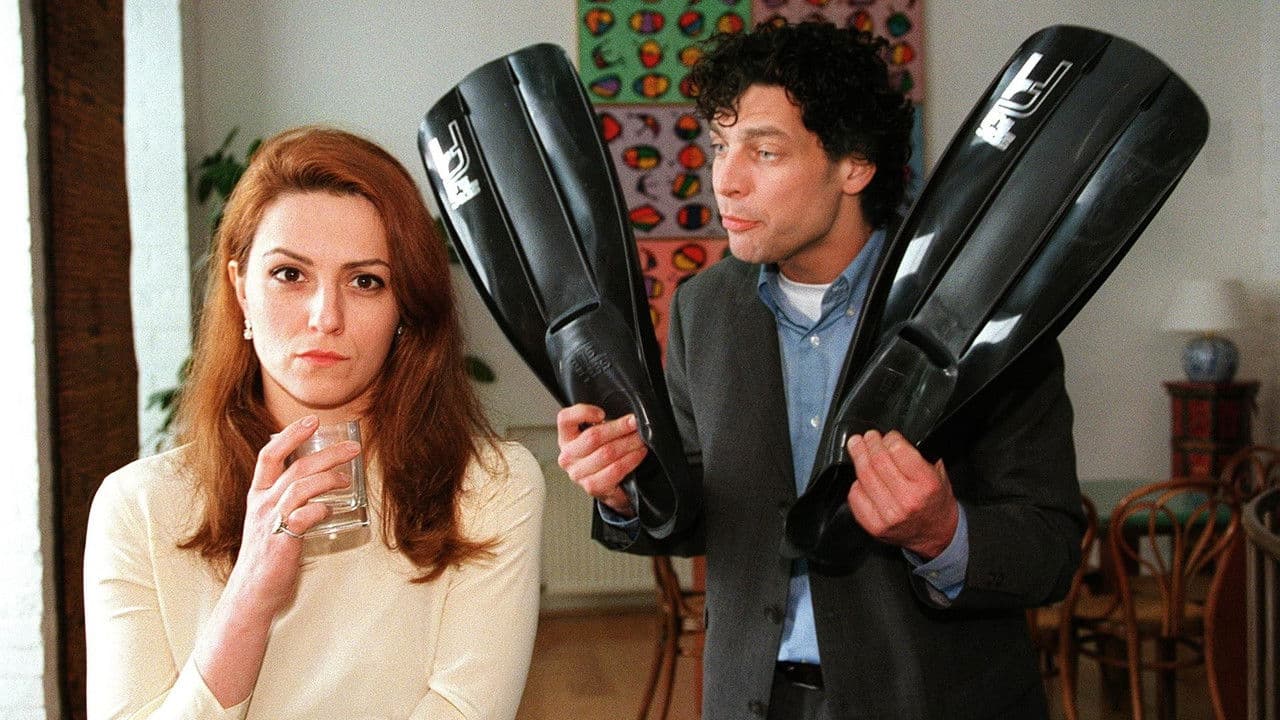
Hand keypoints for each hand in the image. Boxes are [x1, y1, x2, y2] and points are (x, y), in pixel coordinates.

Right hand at [224, 415, 356, 620]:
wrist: (251, 592)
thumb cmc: (266, 555)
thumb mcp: (270, 520)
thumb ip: (288, 500)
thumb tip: (319, 482)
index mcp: (257, 496)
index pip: (268, 456)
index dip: (290, 435)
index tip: (312, 420)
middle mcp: (262, 504)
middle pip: (295, 467)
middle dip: (327, 453)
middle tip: (353, 448)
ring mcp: (270, 522)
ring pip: (300, 487)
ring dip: (328, 478)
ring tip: (347, 479)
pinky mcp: (281, 542)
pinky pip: (303, 517)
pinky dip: (319, 509)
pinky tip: (331, 510)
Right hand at [556, 404, 647, 516]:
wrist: (609, 486)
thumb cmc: (603, 456)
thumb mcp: (599, 436)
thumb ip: (604, 423)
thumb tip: (625, 417)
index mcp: (566, 438)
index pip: (565, 419)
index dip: (583, 413)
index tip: (602, 413)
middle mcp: (568, 456)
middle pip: (593, 437)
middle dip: (619, 428)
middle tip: (635, 423)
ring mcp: (578, 474)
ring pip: (606, 453)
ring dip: (628, 444)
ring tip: (640, 438)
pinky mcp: (593, 487)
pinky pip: (615, 470)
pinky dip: (630, 459)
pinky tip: (638, 453)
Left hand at [845, 429, 958, 558]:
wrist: (937, 536)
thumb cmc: (936, 503)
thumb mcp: (939, 474)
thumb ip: (919, 455)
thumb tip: (892, 438)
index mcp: (926, 484)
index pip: (898, 450)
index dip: (889, 438)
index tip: (887, 436)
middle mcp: (907, 500)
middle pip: (877, 461)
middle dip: (869, 443)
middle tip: (866, 437)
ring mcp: (888, 515)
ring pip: (864, 476)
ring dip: (858, 457)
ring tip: (857, 447)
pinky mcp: (874, 525)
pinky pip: (855, 496)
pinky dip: (856, 483)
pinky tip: (862, 478)